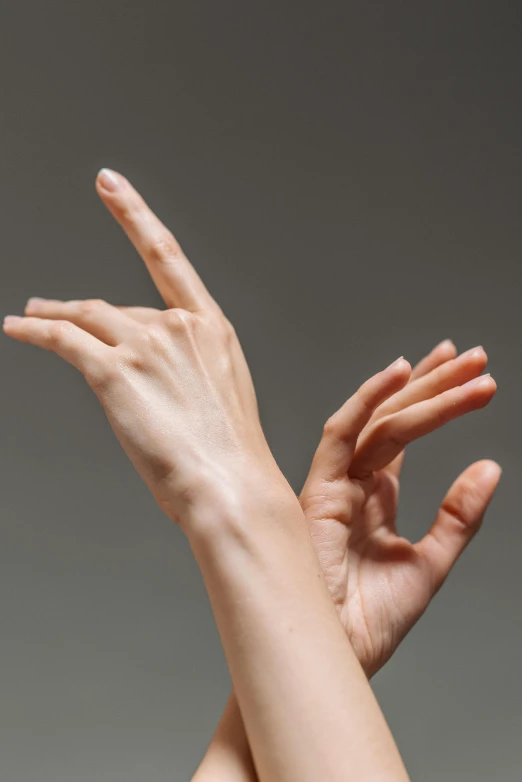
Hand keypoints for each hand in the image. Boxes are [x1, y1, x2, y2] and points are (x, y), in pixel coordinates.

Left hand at [3, 168, 289, 530]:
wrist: (230, 486)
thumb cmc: (229, 456)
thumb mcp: (220, 399)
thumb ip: (186, 371)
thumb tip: (149, 373)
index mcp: (211, 329)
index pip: (167, 257)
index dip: (135, 215)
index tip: (112, 186)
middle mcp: (179, 327)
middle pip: (118, 305)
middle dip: (82, 308)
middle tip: (53, 306)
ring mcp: (146, 346)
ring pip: (85, 314)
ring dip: (53, 312)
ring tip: (32, 314)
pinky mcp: (114, 371)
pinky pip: (62, 338)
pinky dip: (34, 330)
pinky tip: (18, 328)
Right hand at [300, 340, 499, 676]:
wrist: (332, 658)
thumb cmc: (368, 621)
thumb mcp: (429, 563)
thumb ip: (458, 517)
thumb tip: (489, 467)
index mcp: (376, 496)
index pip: (406, 433)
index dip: (436, 399)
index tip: (469, 373)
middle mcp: (355, 481)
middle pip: (397, 418)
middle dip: (436, 385)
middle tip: (476, 357)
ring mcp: (335, 482)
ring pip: (380, 421)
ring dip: (419, 389)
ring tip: (460, 363)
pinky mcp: (319, 489)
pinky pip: (341, 433)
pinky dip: (368, 400)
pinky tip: (400, 372)